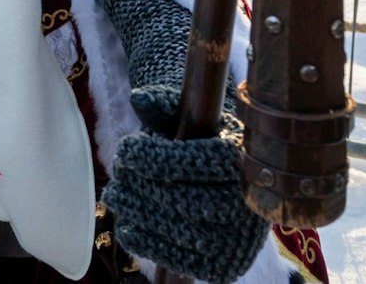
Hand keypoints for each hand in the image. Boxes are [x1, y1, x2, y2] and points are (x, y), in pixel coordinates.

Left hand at [103, 88, 269, 283]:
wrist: (222, 182)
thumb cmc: (199, 142)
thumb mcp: (187, 117)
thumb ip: (164, 106)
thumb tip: (139, 99)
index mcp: (244, 161)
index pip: (204, 160)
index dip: (160, 158)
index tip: (125, 150)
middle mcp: (248, 203)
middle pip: (190, 200)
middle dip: (144, 188)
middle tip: (117, 177)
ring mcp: (238, 239)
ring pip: (182, 231)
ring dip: (140, 214)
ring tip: (116, 196)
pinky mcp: (223, 265)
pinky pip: (182, 259)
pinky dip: (150, 244)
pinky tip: (128, 226)